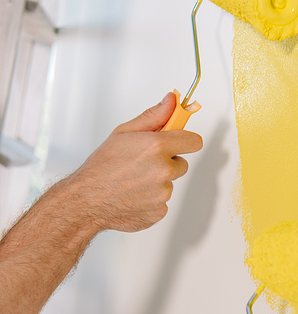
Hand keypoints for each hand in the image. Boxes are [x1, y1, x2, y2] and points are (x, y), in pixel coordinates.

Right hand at [69, 92, 202, 232]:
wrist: (87, 199)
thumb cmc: (101, 166)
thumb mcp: (124, 133)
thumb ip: (153, 116)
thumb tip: (171, 101)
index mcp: (157, 147)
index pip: (193, 141)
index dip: (185, 141)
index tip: (178, 142)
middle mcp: (163, 170)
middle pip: (181, 164)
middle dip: (167, 162)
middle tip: (142, 164)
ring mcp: (163, 193)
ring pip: (169, 184)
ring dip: (157, 182)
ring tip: (132, 181)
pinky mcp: (159, 211)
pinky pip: (162, 202)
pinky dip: (151, 200)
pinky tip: (133, 195)